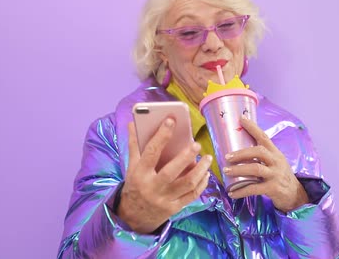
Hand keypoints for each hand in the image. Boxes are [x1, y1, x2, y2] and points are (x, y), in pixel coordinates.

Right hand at [117, 118, 211, 233]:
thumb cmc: (135, 185)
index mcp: (140, 173)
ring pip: (187, 184)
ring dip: (200, 170)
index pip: (151, 152)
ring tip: (207, 158)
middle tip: (197, 144)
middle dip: (186, 156)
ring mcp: (164, 199)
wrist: (132, 217)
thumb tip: (133, 123)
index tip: (171, 121)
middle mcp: (152, 187)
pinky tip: (205, 174)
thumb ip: (135, 144)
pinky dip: (201, 183)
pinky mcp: (174, 208)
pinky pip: (192, 195)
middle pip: (172, 171)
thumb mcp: (131, 167)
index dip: (161, 135)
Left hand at [223, 117, 308, 211]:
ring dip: (238, 170)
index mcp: (275, 153)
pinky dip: (241, 191)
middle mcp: (276, 161)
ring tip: (226, 172)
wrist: (295, 195)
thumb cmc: (281, 177)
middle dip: (241, 153)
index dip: (253, 127)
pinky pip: (254, 189)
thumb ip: (263, 157)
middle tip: (227, 157)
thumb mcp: (276, 162)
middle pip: (259, 151)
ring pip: (256, 169)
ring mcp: (276, 175)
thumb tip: (240, 151)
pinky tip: (232, 193)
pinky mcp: (273, 188)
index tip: (241, 118)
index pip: (264, 137)